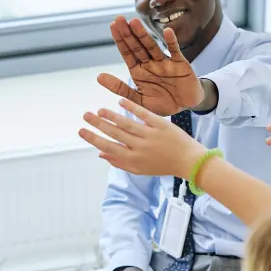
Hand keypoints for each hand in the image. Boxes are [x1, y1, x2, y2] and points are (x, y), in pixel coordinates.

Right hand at [79, 98, 205, 179]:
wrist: (189, 161)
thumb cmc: (162, 165)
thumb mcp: (139, 169)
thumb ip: (119, 162)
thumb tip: (100, 154)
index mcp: (134, 159)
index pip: (109, 147)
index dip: (94, 139)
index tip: (81, 131)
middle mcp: (140, 148)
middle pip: (115, 133)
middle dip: (98, 124)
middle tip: (86, 115)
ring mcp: (151, 135)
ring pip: (127, 124)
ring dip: (111, 116)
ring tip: (100, 110)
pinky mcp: (161, 125)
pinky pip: (144, 114)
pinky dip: (131, 107)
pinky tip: (120, 101)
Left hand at [98, 16, 203, 115]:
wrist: (185, 106)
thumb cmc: (161, 103)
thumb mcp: (138, 99)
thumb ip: (120, 88)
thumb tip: (98, 76)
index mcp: (139, 71)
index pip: (127, 53)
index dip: (120, 40)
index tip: (112, 26)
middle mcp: (150, 63)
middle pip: (137, 46)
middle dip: (128, 33)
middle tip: (119, 18)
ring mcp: (165, 62)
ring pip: (152, 47)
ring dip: (143, 35)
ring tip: (134, 22)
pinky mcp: (180, 64)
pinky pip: (175, 51)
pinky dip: (171, 42)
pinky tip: (167, 31)